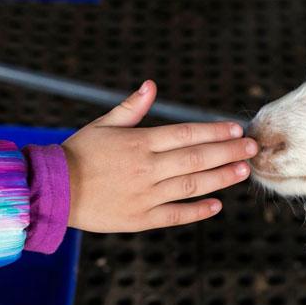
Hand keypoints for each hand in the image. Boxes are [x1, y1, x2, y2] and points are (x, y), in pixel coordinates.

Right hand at [62, 80, 256, 231]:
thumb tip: (151, 86)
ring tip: (243, 170)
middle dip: (228, 151)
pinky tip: (217, 205)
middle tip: (253, 147)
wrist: (52, 190)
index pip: (186, 134)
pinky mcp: (140, 218)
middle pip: (196, 158)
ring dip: (221, 178)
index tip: (236, 129)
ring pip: (191, 185)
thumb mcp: (103, 125)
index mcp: (139, 143)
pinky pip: (175, 215)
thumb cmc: (79, 153)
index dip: (214, 131)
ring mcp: (145, 195)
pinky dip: (197, 211)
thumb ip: (131, 108)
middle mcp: (146, 168)